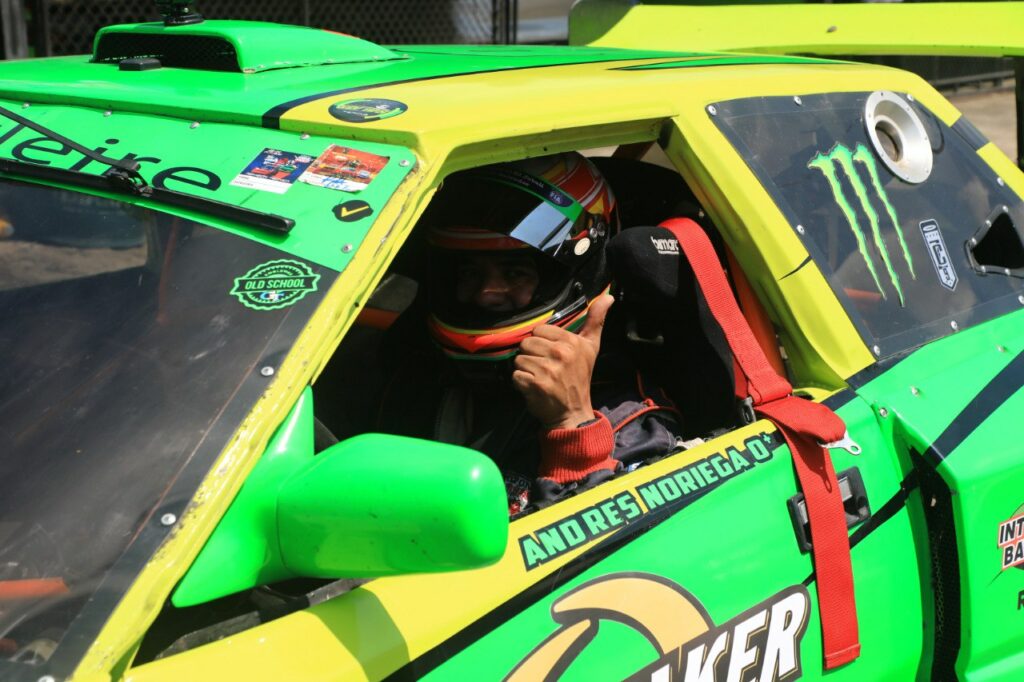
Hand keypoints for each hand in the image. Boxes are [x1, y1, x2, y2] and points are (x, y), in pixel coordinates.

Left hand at [512, 294, 613, 429]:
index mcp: (572, 342)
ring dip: (525, 370)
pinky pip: (515, 375)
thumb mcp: (591, 347)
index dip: (541, 343)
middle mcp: (560, 353)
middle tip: (546, 369)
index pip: (539, 330)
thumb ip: (596, 320)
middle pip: (526, 343)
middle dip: (532, 356)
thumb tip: (608, 296)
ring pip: (519, 359)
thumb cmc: (579, 378)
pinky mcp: (535, 384)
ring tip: (540, 378)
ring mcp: (548, 370)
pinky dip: (520, 383)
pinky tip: (534, 388)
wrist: (574, 413)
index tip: (552, 356)